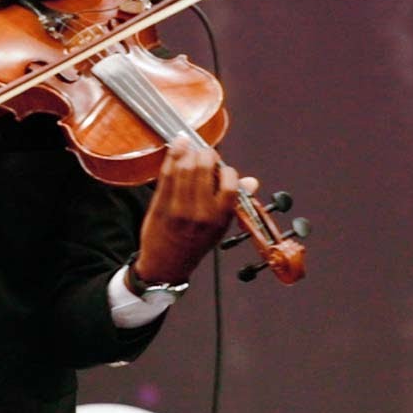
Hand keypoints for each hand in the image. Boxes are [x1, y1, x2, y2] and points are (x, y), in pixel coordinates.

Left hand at [133, 137, 257, 283]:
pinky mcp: (161, 205)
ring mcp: (179, 209)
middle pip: (204, 168)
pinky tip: (177, 146)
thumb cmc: (195, 244)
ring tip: (190, 148)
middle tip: (204, 153)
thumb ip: (234, 201)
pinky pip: (167, 174)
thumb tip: (252, 181)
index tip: (221, 167)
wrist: (167, 266)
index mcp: (220, 218)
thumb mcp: (221, 227)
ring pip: (185, 168)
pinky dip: (172, 156)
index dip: (225, 169)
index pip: (229, 182)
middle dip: (206, 154)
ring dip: (188, 152)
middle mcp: (201, 213)